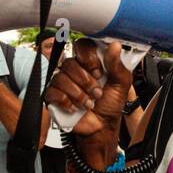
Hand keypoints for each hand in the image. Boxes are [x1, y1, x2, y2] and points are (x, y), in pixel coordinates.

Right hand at [44, 40, 131, 165]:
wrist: (101, 127)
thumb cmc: (110, 105)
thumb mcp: (121, 84)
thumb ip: (117, 65)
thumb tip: (115, 45)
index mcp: (89, 62)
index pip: (82, 46)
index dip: (89, 59)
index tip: (99, 72)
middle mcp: (74, 70)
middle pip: (69, 63)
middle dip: (86, 81)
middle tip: (97, 93)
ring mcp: (61, 82)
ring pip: (60, 78)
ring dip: (78, 94)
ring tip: (88, 104)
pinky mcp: (53, 96)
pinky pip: (52, 92)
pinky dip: (66, 101)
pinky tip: (75, 108)